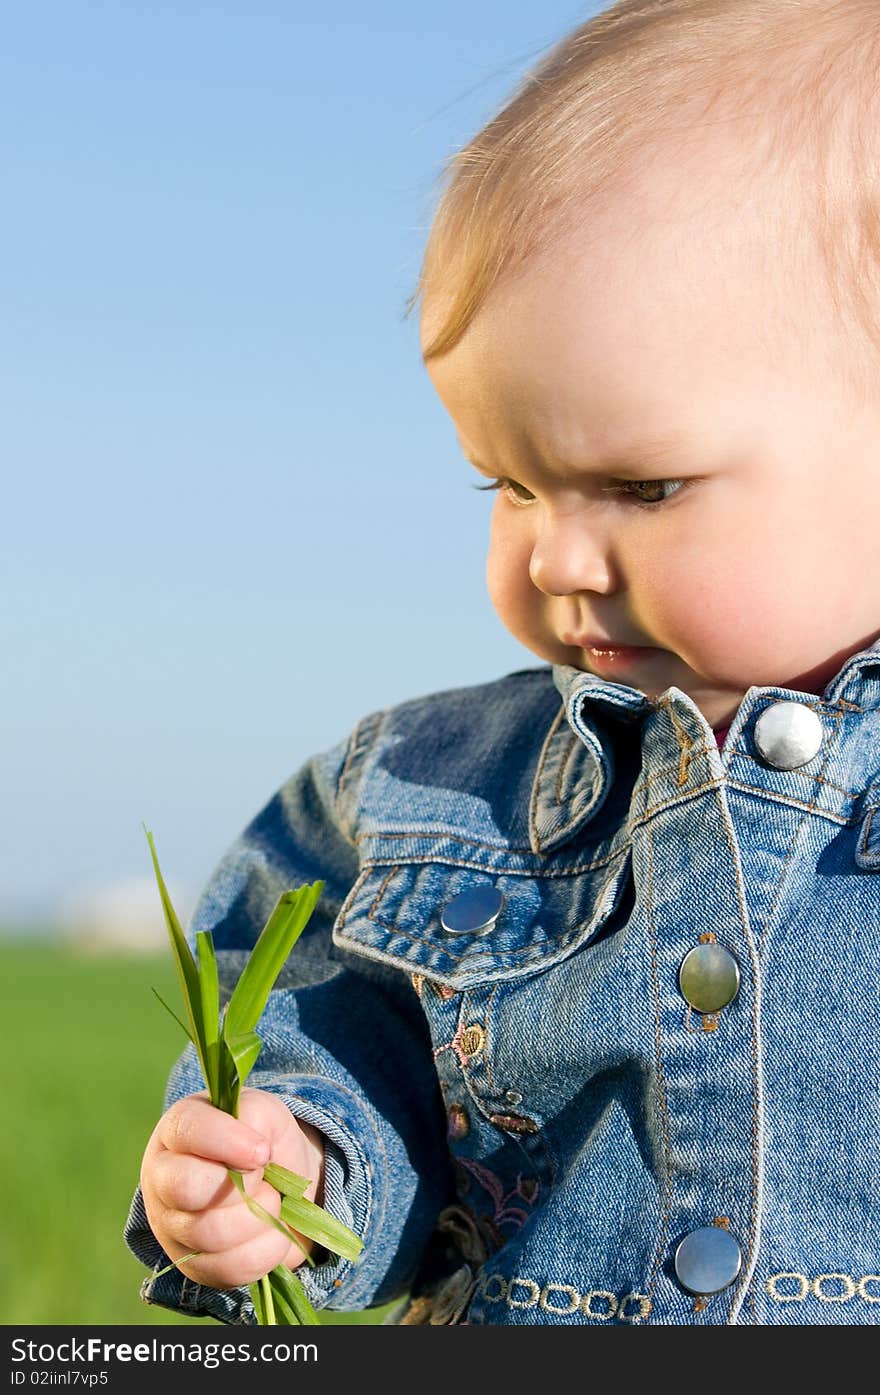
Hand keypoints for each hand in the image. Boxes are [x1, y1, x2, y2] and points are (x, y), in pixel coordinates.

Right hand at [140, 1087, 324, 1288]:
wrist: (275, 1182)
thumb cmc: (260, 1138)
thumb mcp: (263, 1112)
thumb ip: (255, 1117)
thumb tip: (254, 1154)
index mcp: (176, 1131)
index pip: (187, 1131)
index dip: (228, 1142)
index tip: (263, 1151)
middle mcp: (163, 1179)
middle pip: (186, 1187)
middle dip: (240, 1185)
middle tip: (263, 1177)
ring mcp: (173, 1227)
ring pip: (210, 1233)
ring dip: (259, 1217)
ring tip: (271, 1200)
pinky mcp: (195, 1267)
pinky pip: (230, 1269)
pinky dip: (266, 1249)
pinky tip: (273, 1229)